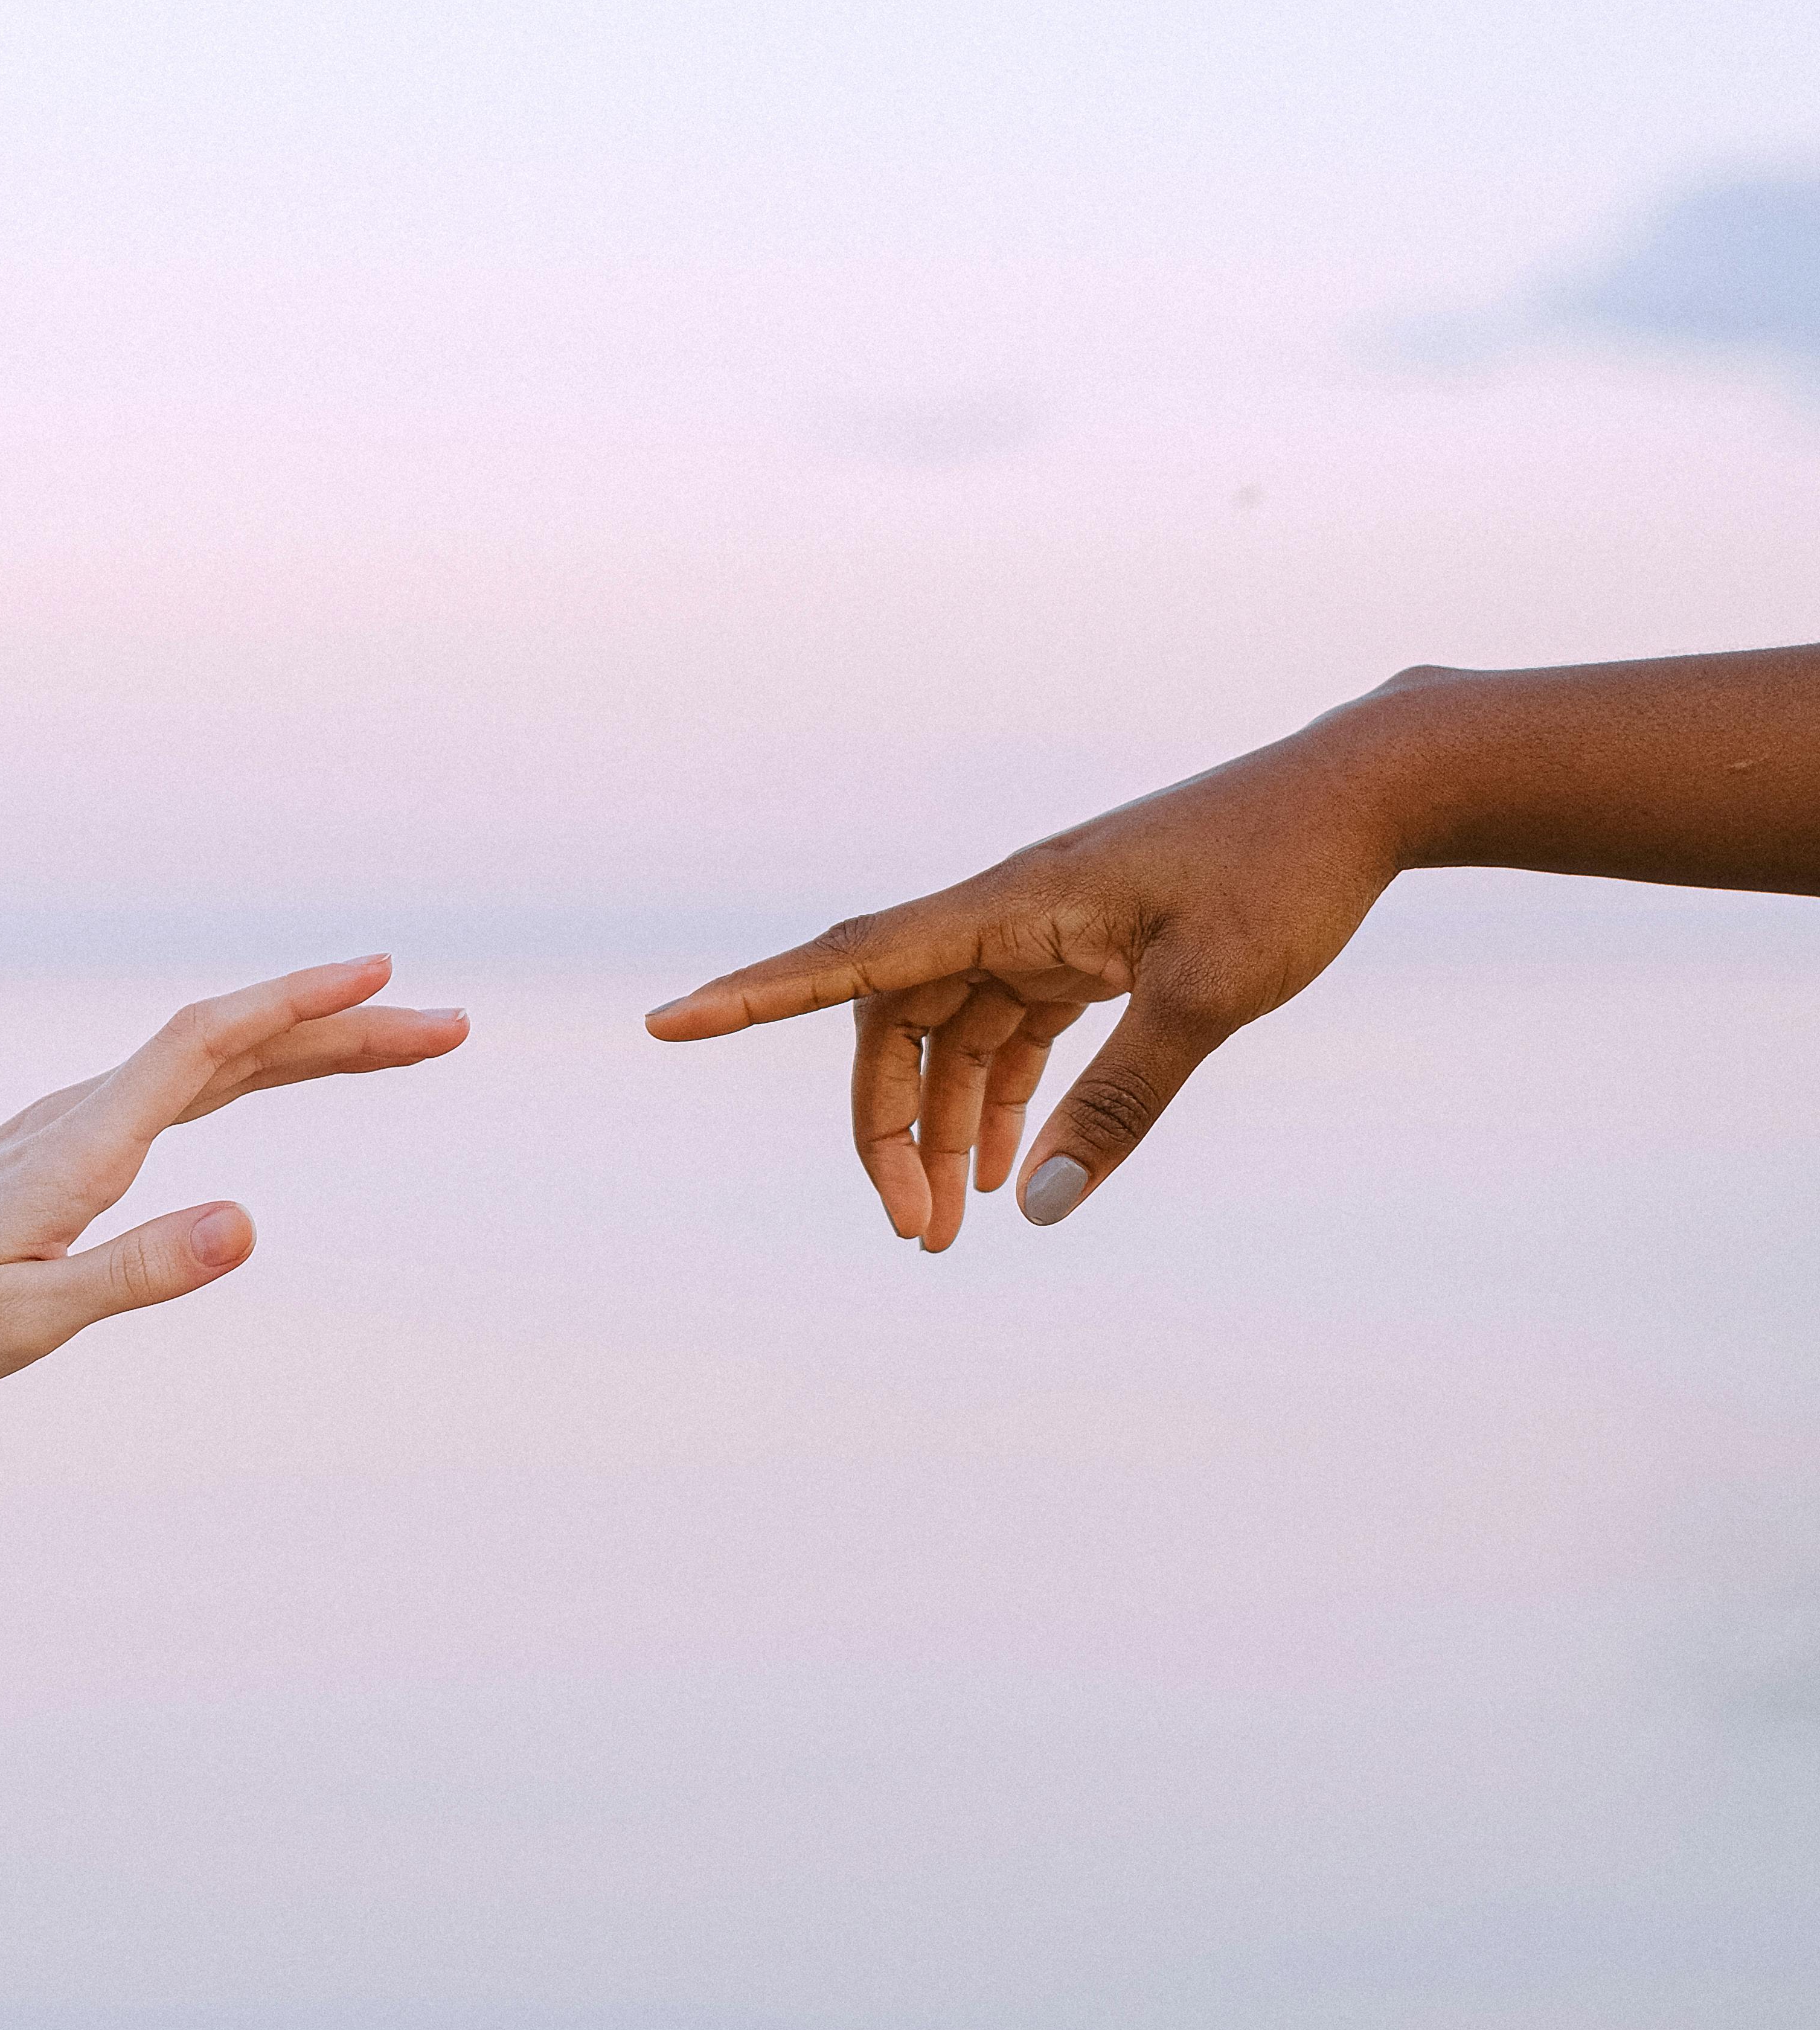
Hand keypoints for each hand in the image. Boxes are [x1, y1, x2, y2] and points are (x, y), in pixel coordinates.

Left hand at [0, 956, 465, 1394]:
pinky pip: (188, 1081)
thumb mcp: (26, 1322)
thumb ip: (138, 1271)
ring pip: (217, 1059)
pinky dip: (258, 1064)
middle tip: (451, 1027)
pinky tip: (285, 1068)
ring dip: (313, 1043)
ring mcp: (77, 1120)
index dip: (298, 1003)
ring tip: (406, 1042)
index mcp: (84, 1144)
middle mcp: (85, 1112)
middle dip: (346, 1027)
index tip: (384, 978)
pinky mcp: (71, 1141)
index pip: (208, 1042)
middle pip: (234, 1041)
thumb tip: (249, 1221)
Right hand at [646, 715, 1406, 1248]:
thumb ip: (1120, 1103)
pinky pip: (1013, 1029)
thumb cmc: (1284, 875)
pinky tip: (1009, 1168)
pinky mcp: (1091, 946)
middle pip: (894, 1022)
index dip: (755, 995)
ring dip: (943, 1126)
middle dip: (887, 1128)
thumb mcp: (1208, 996)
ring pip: (952, 1034)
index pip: (854, 958)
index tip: (668, 1025)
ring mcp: (1047, 927)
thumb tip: (1034, 1203)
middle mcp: (1009, 910)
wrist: (1361, 794)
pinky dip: (1002, 1097)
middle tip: (917, 1236)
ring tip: (957, 1227)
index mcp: (1011, 903)